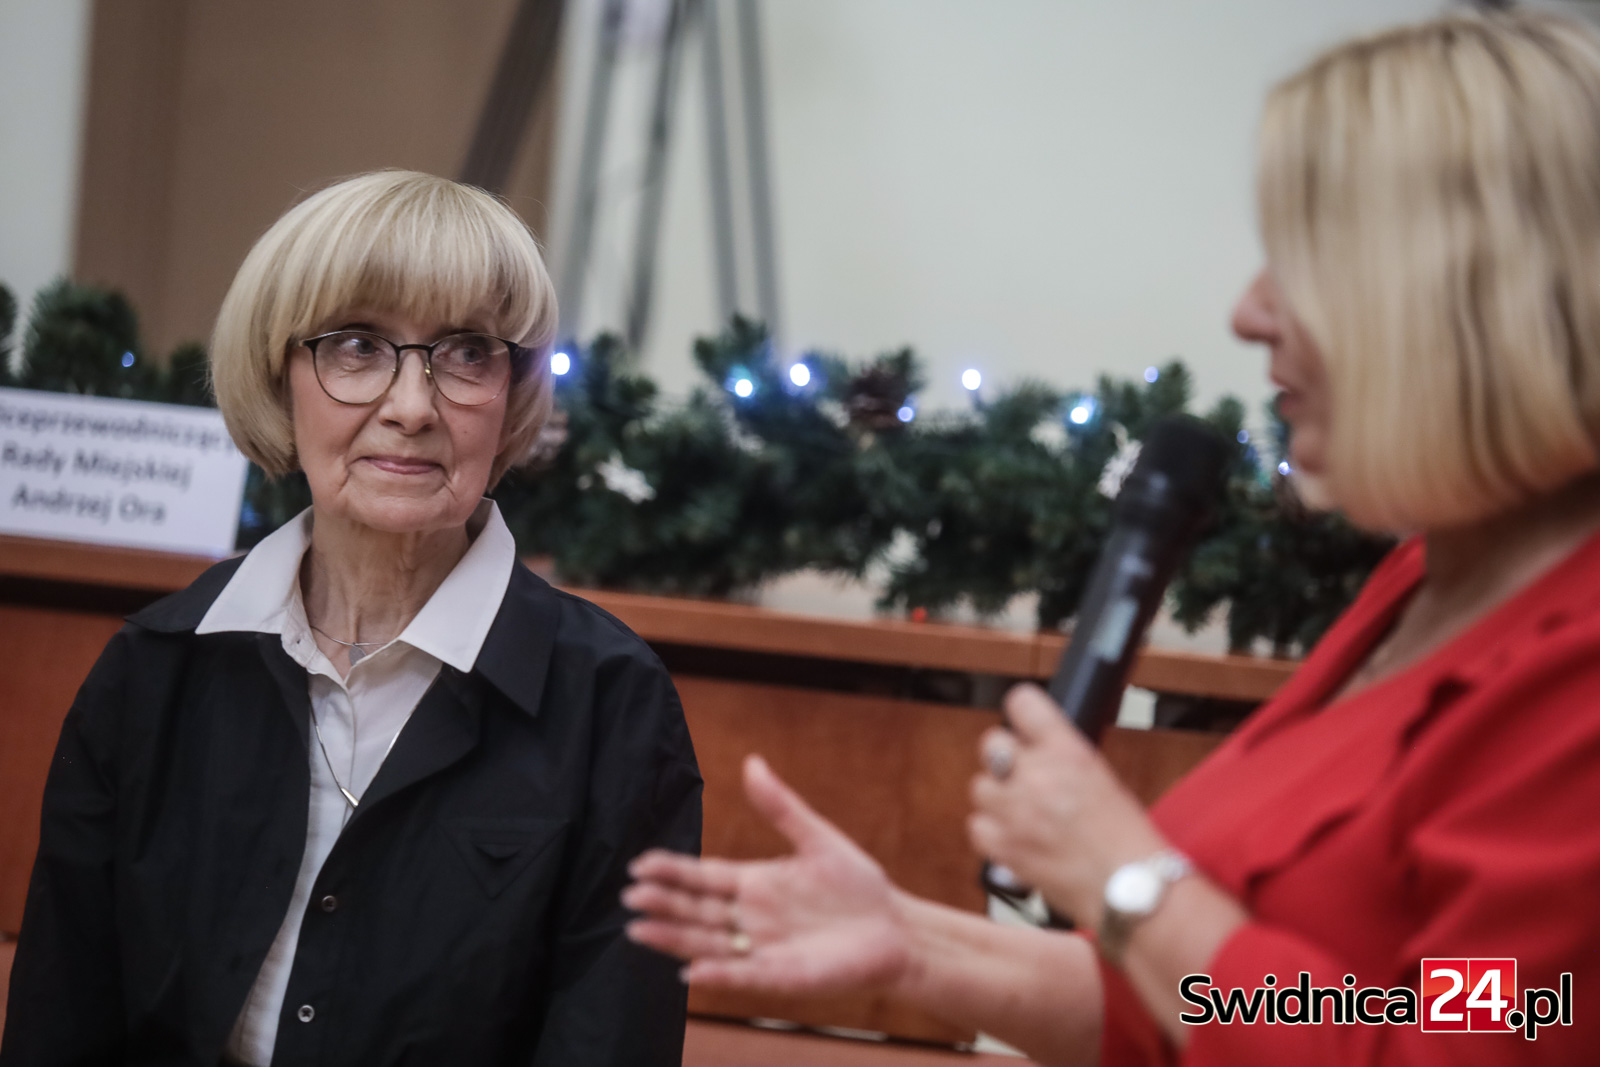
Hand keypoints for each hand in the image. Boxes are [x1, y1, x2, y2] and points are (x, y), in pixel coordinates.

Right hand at [624, 754, 914, 995]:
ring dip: (674, 940)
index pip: (703, 877)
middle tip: (629, 897)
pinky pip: (744, 977)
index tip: (639, 864)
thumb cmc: (859, 887)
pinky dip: (719, 975)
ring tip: (639, 931)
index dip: (672, 871)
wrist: (897, 930)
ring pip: (708, 944)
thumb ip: (781, 807)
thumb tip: (751, 762)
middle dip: (663, 904)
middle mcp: (751, 918)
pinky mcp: (783, 976)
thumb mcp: (818, 839)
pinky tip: (693, 972)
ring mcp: (764, 949)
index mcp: (755, 884)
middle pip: (697, 911)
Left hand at [969, 684, 1166, 927]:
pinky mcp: (1003, 846)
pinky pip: (976, 826)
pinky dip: (991, 832)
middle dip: (1003, 758)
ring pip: (979, 786)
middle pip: (991, 744)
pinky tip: (1014, 838)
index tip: (1020, 722)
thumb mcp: (1101, 780)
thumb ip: (1063, 761)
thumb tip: (1038, 753)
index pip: (1023, 703)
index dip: (1019, 712)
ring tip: (1021, 815)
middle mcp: (1036, 774)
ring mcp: (1015, 810)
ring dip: (996, 798)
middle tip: (1019, 777)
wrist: (1129, 889)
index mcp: (1068, 751)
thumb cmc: (1126, 841)